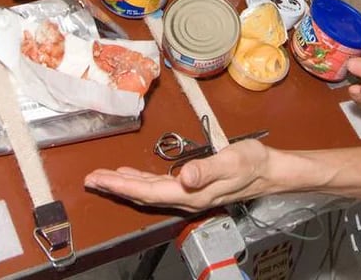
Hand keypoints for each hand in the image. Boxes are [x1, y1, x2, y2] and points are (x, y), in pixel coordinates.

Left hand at [84, 139, 268, 211]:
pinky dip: (140, 181)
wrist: (269, 170)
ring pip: (147, 192)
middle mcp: (185, 198)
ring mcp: (188, 194)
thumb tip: (185, 176)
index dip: (122, 186)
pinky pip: (157, 187)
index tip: (100, 180)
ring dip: (124, 185)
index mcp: (191, 193)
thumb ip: (208, 169)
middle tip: (90, 179)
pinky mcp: (192, 187)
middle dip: (115, 187)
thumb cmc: (252, 163)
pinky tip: (132, 176)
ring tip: (102, 178)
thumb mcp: (232, 161)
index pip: (148, 192)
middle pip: (142, 195)